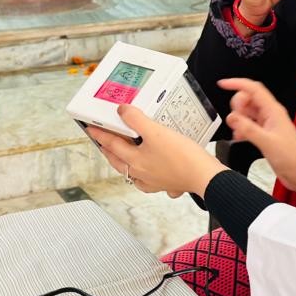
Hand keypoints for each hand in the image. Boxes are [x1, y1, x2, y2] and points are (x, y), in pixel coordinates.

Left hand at [86, 105, 224, 197]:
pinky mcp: (167, 184)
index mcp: (135, 161)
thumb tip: (122, 111)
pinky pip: (151, 182)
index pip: (111, 145)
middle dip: (109, 151)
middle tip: (103, 143)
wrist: (204, 176)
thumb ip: (136, 120)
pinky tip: (152, 173)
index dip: (100, 135)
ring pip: (133, 173)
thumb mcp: (156, 132)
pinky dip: (147, 177)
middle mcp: (141, 174)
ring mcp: (154, 181)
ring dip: (125, 164)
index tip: (91, 129)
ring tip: (124, 156)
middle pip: (118, 162)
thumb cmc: (182, 156)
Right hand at [219, 78, 295, 192]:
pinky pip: (248, 124)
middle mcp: (270, 114)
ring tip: (239, 132)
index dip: (237, 84)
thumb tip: (232, 117)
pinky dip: (241, 128)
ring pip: (247, 112)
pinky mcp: (265, 133)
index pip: (253, 89)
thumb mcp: (267, 143)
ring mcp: (267, 124)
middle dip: (237, 106)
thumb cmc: (292, 158)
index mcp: (273, 111)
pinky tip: (240, 137)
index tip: (223, 84)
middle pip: (248, 99)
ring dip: (239, 119)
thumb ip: (248, 129)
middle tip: (235, 119)